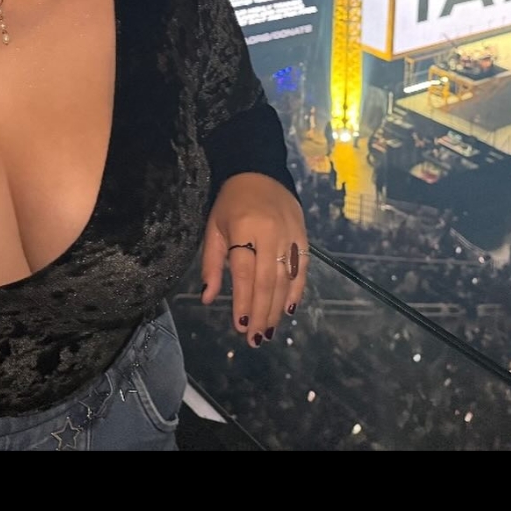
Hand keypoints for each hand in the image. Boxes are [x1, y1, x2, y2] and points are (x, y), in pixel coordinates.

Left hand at [199, 173, 307, 346]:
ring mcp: (290, 235)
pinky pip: (302, 268)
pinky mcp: (303, 236)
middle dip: (262, 313)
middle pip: (267, 281)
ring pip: (286, 279)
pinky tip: (289, 309)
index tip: (240, 326)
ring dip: (278, 308)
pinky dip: (297, 290)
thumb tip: (207, 298)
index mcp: (245, 230)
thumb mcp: (213, 229)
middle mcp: (271, 234)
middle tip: (256, 339)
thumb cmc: (231, 203)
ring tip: (270, 331)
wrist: (259, 172)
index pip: (245, 274)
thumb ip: (212, 264)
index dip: (243, 302)